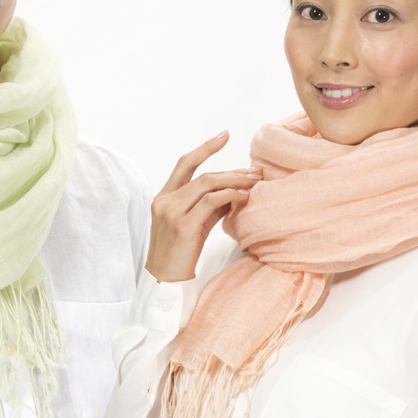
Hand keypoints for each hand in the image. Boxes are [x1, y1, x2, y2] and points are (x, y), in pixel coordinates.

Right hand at [144, 131, 261, 282]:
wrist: (164, 282)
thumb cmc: (179, 255)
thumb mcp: (193, 225)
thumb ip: (208, 206)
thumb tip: (234, 191)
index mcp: (163, 197)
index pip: (184, 164)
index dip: (205, 148)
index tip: (224, 136)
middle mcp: (164, 201)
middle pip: (201, 173)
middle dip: (231, 170)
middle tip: (254, 171)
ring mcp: (172, 212)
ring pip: (207, 184)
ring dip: (234, 181)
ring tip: (253, 183)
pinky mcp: (184, 226)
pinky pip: (211, 202)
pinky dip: (230, 196)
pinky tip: (243, 198)